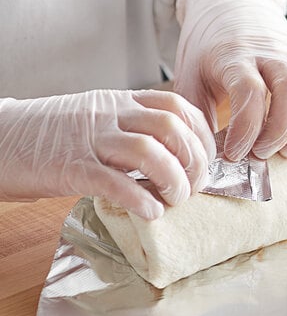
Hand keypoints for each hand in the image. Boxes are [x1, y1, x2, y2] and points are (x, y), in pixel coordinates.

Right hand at [0, 89, 215, 218]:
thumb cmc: (51, 136)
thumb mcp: (98, 118)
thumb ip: (133, 129)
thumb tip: (174, 155)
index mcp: (120, 102)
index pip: (177, 105)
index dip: (202, 135)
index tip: (205, 160)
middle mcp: (110, 115)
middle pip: (171, 127)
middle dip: (194, 161)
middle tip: (193, 187)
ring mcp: (90, 140)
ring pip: (148, 151)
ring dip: (172, 180)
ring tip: (174, 200)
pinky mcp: (71, 167)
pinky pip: (115, 182)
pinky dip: (141, 199)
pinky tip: (151, 212)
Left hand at [174, 0, 286, 161]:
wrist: (231, 6)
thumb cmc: (208, 50)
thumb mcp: (189, 77)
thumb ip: (196, 116)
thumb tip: (209, 158)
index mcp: (234, 54)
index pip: (249, 91)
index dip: (246, 129)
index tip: (235, 154)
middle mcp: (271, 51)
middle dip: (282, 130)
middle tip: (264, 154)